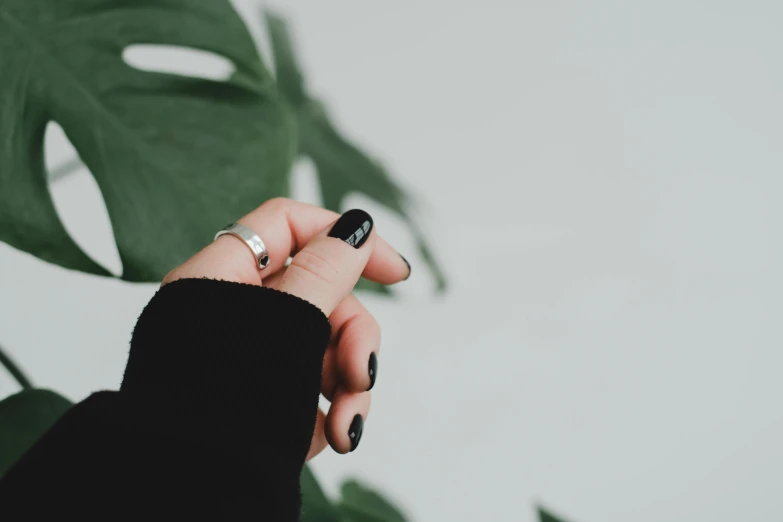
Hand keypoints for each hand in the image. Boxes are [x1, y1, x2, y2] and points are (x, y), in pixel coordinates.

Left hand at [163, 198, 410, 457]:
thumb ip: (327, 269)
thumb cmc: (225, 402)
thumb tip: (356, 224)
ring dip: (348, 385)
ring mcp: (249, 358)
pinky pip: (311, 389)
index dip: (346, 237)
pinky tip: (325, 438)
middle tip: (361, 373)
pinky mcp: (262, 401)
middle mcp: (234, 311)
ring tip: (343, 428)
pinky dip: (327, 411)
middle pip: (320, 295)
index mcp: (222, 275)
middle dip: (352, 337)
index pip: (290, 225)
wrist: (188, 489)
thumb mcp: (285, 323)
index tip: (396, 273)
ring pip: (323, 347)